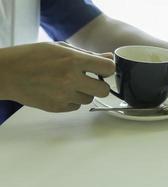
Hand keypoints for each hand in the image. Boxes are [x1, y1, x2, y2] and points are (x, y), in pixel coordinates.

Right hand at [0, 42, 114, 111]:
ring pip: (89, 99)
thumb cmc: (33, 56)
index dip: (108, 68)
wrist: (7, 73)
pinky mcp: (57, 108)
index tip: (103, 69)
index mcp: (73, 61)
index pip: (108, 68)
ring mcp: (64, 96)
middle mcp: (71, 80)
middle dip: (100, 85)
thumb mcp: (61, 47)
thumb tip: (108, 58)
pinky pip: (76, 106)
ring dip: (84, 92)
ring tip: (68, 84)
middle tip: (90, 80)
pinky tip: (60, 91)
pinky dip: (72, 100)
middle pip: (104, 90)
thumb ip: (87, 54)